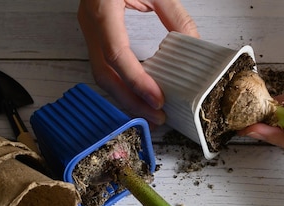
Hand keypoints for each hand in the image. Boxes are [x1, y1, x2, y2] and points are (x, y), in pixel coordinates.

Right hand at [78, 0, 197, 125]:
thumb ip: (174, 14)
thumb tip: (194, 44)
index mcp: (102, 8)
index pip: (116, 54)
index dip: (137, 81)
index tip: (157, 99)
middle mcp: (90, 22)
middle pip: (105, 75)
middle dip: (131, 101)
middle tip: (157, 117)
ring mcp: (88, 30)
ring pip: (101, 76)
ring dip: (126, 98)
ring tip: (151, 112)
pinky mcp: (94, 34)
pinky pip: (104, 67)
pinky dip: (122, 85)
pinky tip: (139, 95)